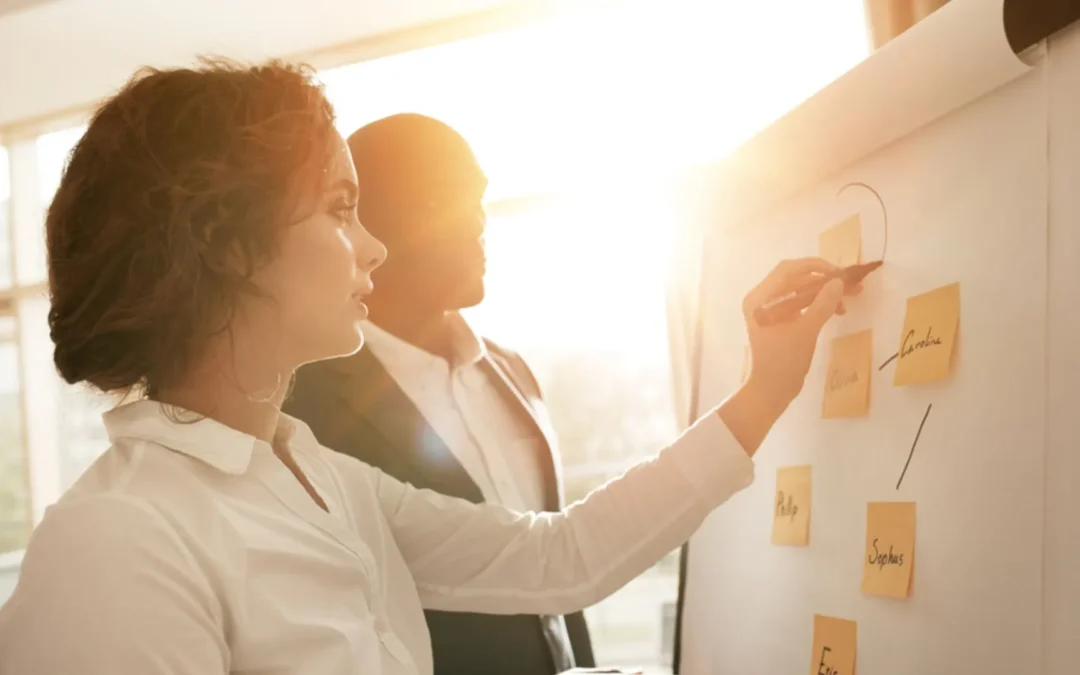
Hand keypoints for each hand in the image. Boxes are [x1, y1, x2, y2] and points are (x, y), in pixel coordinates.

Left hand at [741, 258, 858, 409]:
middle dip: (823, 280)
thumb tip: (839, 282)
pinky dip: (817, 304)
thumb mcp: (806, 332)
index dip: (815, 266)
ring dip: (823, 293)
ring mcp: (769, 309)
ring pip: (800, 290)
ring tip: (848, 300)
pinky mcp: (778, 319)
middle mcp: (761, 299)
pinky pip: (799, 303)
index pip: (787, 270)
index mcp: (759, 298)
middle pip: (795, 278)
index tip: (839, 272)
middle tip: (850, 286)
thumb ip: (822, 305)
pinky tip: (836, 310)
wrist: (772, 390)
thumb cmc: (784, 362)